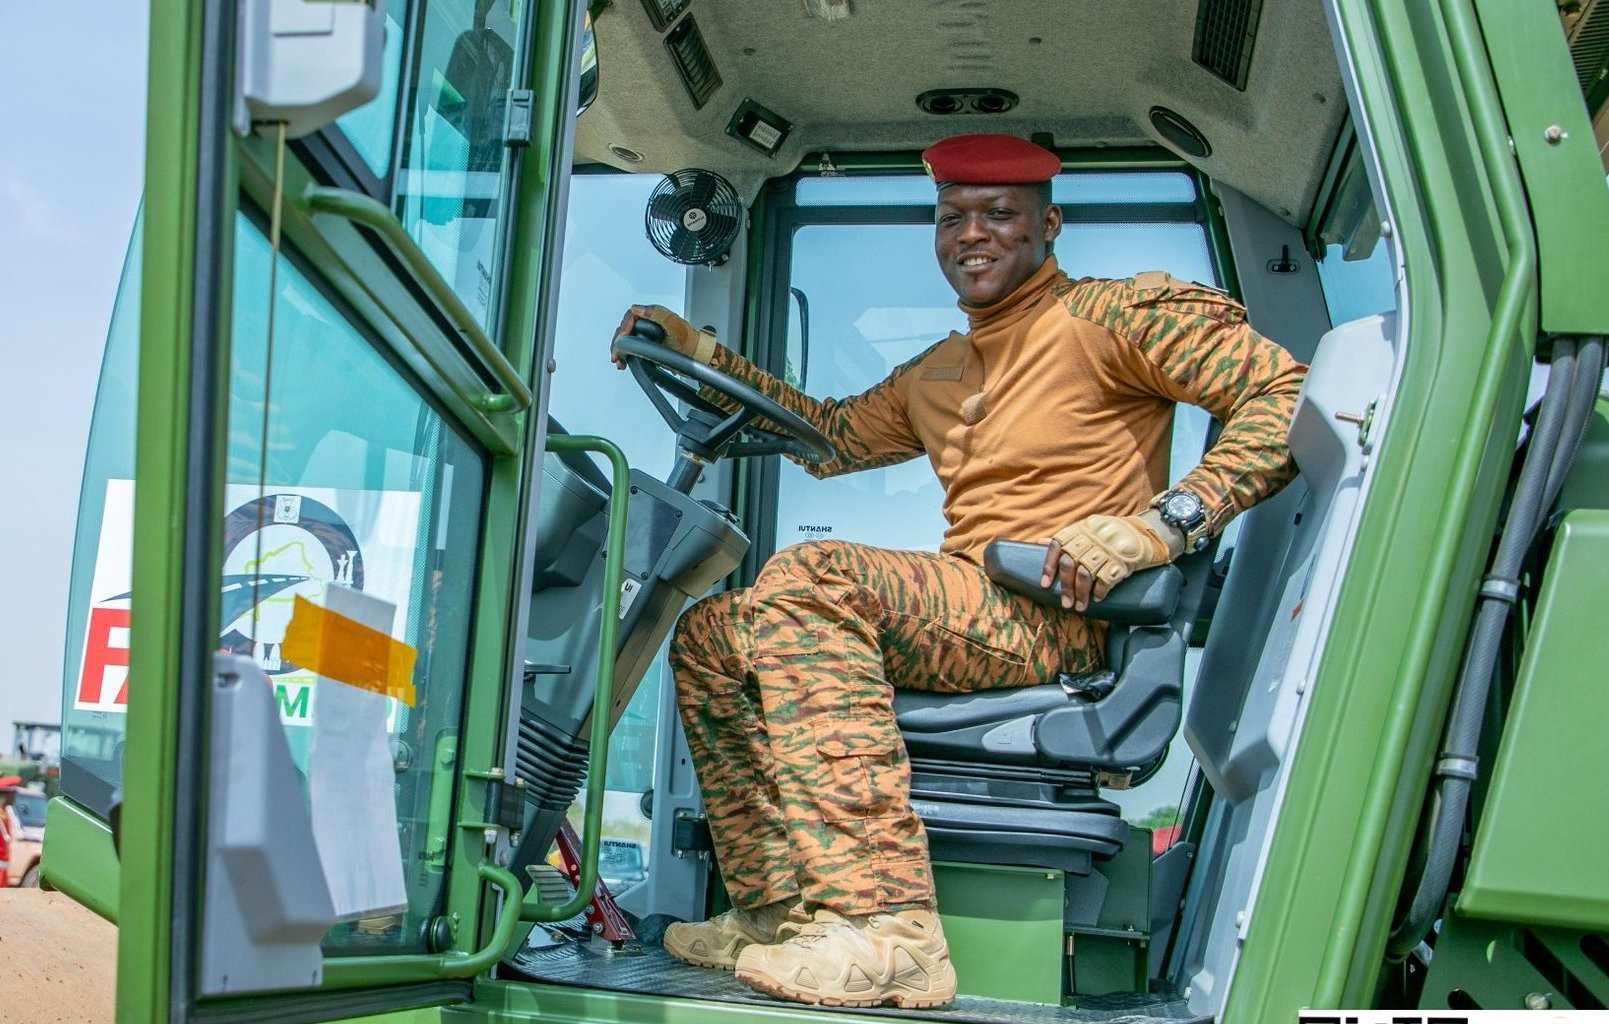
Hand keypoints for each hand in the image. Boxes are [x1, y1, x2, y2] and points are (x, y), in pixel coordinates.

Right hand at [610, 304, 715, 368]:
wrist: (698, 355)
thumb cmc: (690, 340)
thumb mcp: (674, 325)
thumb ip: (656, 314)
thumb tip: (636, 308)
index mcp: (654, 315)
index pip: (630, 317)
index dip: (624, 328)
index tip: (622, 340)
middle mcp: (649, 323)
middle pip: (626, 329)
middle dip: (619, 343)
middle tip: (616, 355)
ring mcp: (648, 335)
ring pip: (627, 340)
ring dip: (620, 350)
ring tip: (620, 362)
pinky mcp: (648, 346)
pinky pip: (632, 348)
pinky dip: (626, 355)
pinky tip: (625, 363)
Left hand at [1038, 511, 1179, 611]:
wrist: (1149, 532)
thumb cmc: (1114, 534)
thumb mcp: (1090, 528)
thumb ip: (1068, 537)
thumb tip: (1040, 543)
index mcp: (1081, 528)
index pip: (1058, 546)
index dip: (1049, 567)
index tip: (1045, 586)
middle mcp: (1092, 537)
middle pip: (1070, 564)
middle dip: (1066, 587)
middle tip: (1065, 604)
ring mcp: (1108, 548)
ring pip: (1086, 575)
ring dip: (1081, 594)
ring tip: (1079, 607)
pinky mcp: (1123, 560)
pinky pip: (1106, 580)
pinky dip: (1100, 592)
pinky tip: (1098, 599)